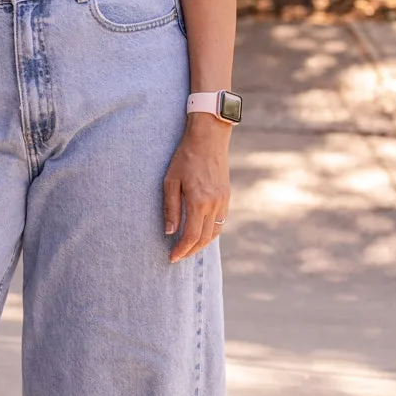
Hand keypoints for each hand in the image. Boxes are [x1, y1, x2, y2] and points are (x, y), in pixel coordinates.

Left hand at [163, 119, 231, 259]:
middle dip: (191, 251)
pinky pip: (220, 222)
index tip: (171, 257)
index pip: (191, 236)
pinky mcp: (226, 196)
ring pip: (214, 233)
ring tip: (188, 248)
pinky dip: (211, 232)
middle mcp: (214, 205)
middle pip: (204, 239)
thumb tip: (169, 232)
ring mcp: (223, 201)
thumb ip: (170, 208)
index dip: (181, 250)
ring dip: (202, 244)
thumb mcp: (170, 181)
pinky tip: (201, 232)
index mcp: (199, 202)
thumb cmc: (185, 157)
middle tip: (178, 256)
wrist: (208, 139)